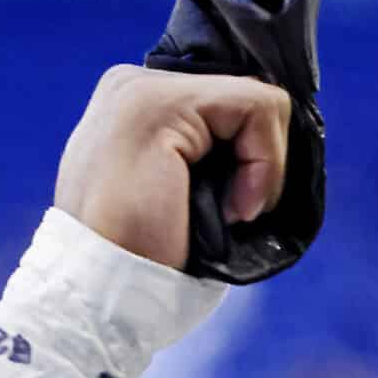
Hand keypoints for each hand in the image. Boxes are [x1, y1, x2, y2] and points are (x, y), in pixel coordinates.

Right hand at [53, 66, 291, 270]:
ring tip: (226, 213)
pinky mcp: (162, 104)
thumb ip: (208, 157)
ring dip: (264, 169)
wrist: (105, 292)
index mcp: (137, 107)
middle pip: (247, 98)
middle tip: (229, 214)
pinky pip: (260, 108)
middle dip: (260, 161)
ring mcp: (144, 89)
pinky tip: (233, 208)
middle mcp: (135, 85)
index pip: (229, 105)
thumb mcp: (186, 196)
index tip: (233, 208)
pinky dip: (265, 165)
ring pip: (260, 101)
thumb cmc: (148, 260)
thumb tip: (273, 147)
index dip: (252, 156)